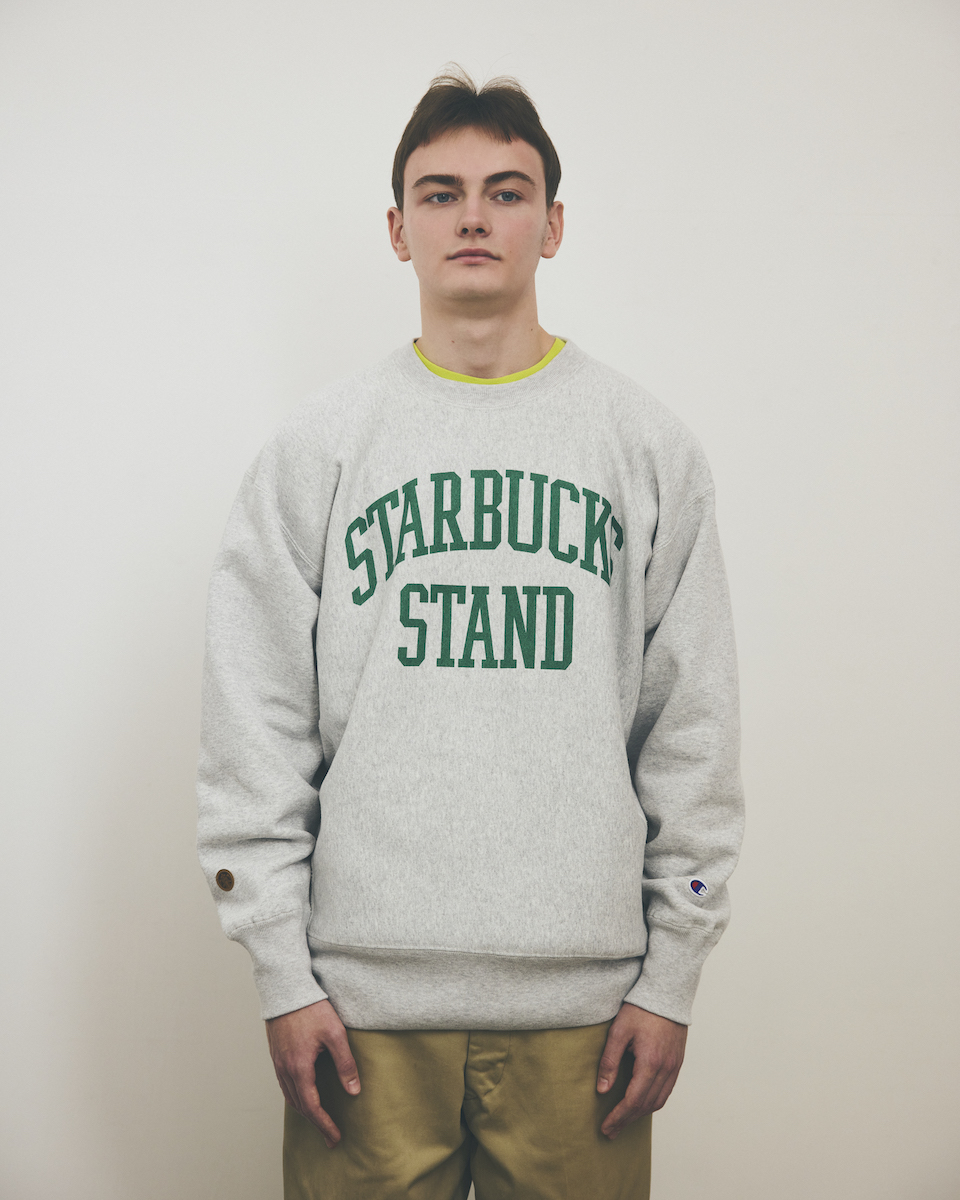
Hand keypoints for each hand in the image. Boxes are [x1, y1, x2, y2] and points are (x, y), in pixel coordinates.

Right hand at [265, 999, 360, 1148]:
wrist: (286, 989)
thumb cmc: (312, 1008)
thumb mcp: (335, 1034)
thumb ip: (345, 1064)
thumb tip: (354, 1091)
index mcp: (300, 1068)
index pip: (312, 1107)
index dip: (324, 1125)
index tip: (335, 1138)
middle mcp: (285, 1069)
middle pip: (299, 1106)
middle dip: (315, 1123)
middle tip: (330, 1136)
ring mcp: (278, 1062)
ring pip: (290, 1096)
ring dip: (304, 1111)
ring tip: (319, 1119)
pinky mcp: (276, 1054)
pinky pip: (284, 1084)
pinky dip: (295, 1096)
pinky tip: (304, 1093)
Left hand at [596, 1002, 686, 1137]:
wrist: (667, 993)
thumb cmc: (640, 1008)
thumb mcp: (619, 1031)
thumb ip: (610, 1061)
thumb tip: (602, 1090)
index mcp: (650, 1063)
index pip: (633, 1101)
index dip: (619, 1117)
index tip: (605, 1128)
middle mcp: (666, 1069)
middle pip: (646, 1106)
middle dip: (627, 1121)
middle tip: (610, 1131)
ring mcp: (674, 1067)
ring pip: (658, 1101)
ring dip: (640, 1115)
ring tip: (623, 1121)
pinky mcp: (677, 1063)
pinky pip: (666, 1091)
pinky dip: (652, 1102)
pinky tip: (641, 1104)